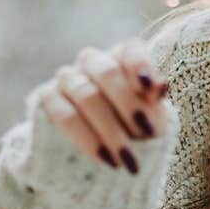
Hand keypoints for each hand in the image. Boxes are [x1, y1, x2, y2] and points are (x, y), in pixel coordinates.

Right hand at [39, 37, 170, 171]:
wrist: (103, 153)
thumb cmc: (136, 129)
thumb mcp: (152, 119)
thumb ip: (155, 102)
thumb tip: (161, 85)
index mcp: (122, 57)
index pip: (131, 50)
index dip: (140, 66)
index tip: (151, 88)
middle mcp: (92, 61)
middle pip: (107, 72)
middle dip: (128, 104)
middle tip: (146, 133)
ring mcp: (68, 78)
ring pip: (86, 95)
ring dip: (109, 129)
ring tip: (126, 158)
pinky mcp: (48, 98)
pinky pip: (65, 115)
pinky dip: (87, 139)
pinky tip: (104, 157)